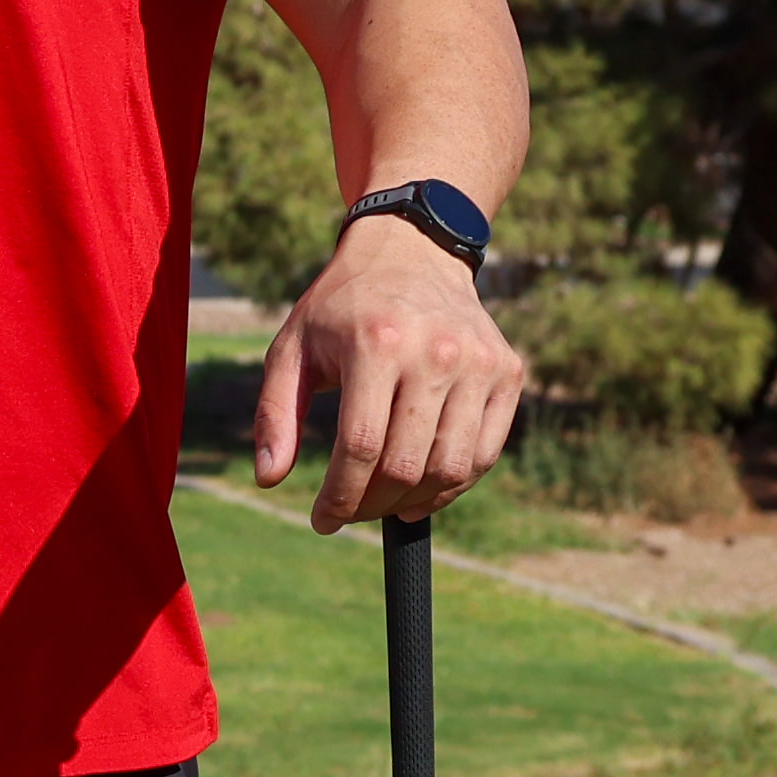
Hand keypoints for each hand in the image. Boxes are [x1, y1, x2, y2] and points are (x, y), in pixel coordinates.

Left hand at [256, 215, 530, 531]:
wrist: (411, 255)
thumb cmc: (341, 310)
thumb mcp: (292, 348)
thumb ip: (275, 413)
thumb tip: (268, 478)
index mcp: (378, 343)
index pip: (362, 447)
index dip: (340, 497)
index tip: (322, 521)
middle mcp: (438, 352)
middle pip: (407, 465)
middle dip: (372, 505)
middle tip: (349, 512)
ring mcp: (481, 363)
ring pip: (452, 468)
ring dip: (413, 502)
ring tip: (383, 504)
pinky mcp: (508, 372)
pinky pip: (485, 453)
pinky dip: (453, 485)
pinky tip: (420, 489)